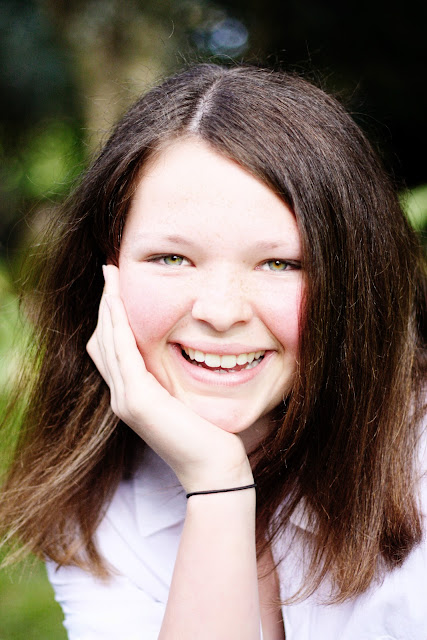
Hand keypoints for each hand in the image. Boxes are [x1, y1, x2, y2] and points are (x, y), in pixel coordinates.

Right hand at [87, 265, 252, 492]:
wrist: (214, 467)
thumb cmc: (210, 434)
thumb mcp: (188, 399)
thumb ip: (176, 380)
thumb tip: (186, 356)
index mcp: (133, 396)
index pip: (112, 349)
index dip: (111, 317)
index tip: (118, 288)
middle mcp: (122, 397)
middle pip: (103, 341)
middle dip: (106, 304)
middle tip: (110, 272)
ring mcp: (125, 400)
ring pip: (107, 342)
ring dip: (107, 306)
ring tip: (111, 276)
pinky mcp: (136, 400)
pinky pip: (121, 351)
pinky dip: (116, 323)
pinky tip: (117, 300)